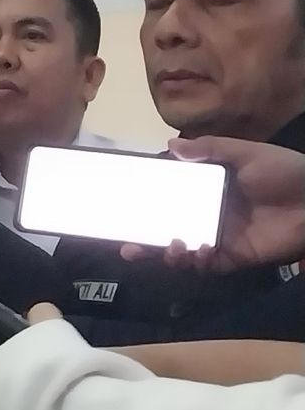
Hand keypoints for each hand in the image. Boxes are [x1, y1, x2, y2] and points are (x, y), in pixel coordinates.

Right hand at [121, 137, 304, 272]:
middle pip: (168, 229)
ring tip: (171, 247)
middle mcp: (208, 214)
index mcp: (209, 189)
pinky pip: (207, 265)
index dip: (146, 206)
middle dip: (144, 241)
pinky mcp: (234, 257)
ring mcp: (219, 237)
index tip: (124, 209)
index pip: (170, 198)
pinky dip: (197, 262)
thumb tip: (170, 144)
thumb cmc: (286, 172)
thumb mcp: (249, 152)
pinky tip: (197, 252)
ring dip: (169, 253)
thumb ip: (211, 148)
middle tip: (128, 247)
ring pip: (182, 251)